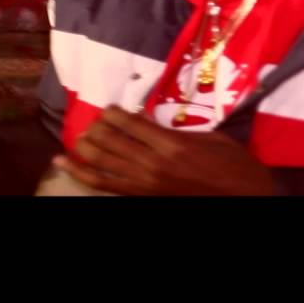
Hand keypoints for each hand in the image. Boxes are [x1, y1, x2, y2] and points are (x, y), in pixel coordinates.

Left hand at [54, 106, 274, 195]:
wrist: (241, 195)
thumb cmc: (233, 163)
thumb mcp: (210, 138)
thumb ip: (178, 129)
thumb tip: (148, 120)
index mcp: (171, 145)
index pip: (130, 123)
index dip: (115, 112)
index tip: (112, 107)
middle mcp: (152, 163)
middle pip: (109, 140)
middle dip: (98, 126)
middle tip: (98, 120)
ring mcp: (143, 182)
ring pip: (100, 161)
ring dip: (85, 145)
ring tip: (81, 135)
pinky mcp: (140, 195)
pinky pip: (102, 184)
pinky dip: (79, 173)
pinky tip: (62, 163)